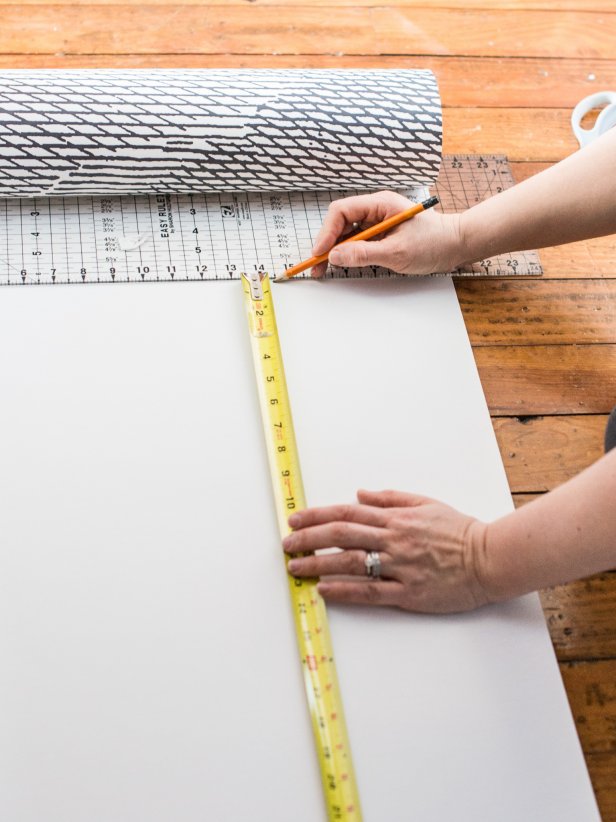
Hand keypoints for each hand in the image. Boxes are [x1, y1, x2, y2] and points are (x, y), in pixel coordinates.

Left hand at [282, 489, 490, 613]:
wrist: (490, 558)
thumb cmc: (460, 531)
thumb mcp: (426, 503)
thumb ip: (390, 498)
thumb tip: (359, 494)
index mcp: (396, 518)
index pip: (347, 513)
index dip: (317, 516)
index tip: (295, 520)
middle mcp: (394, 539)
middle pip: (341, 535)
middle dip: (308, 539)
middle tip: (286, 544)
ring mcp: (400, 567)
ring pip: (350, 563)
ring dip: (318, 564)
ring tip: (295, 567)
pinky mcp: (409, 593)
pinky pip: (371, 592)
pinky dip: (345, 590)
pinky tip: (324, 590)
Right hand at [310, 190, 464, 277]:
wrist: (456, 246)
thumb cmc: (434, 243)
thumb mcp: (397, 252)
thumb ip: (364, 254)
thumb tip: (335, 256)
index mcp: (380, 203)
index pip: (342, 211)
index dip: (327, 232)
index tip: (320, 252)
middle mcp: (376, 209)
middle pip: (340, 223)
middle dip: (326, 243)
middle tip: (317, 266)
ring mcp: (377, 222)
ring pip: (346, 234)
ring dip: (334, 250)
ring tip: (324, 269)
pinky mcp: (380, 235)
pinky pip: (356, 242)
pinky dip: (346, 254)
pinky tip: (341, 265)